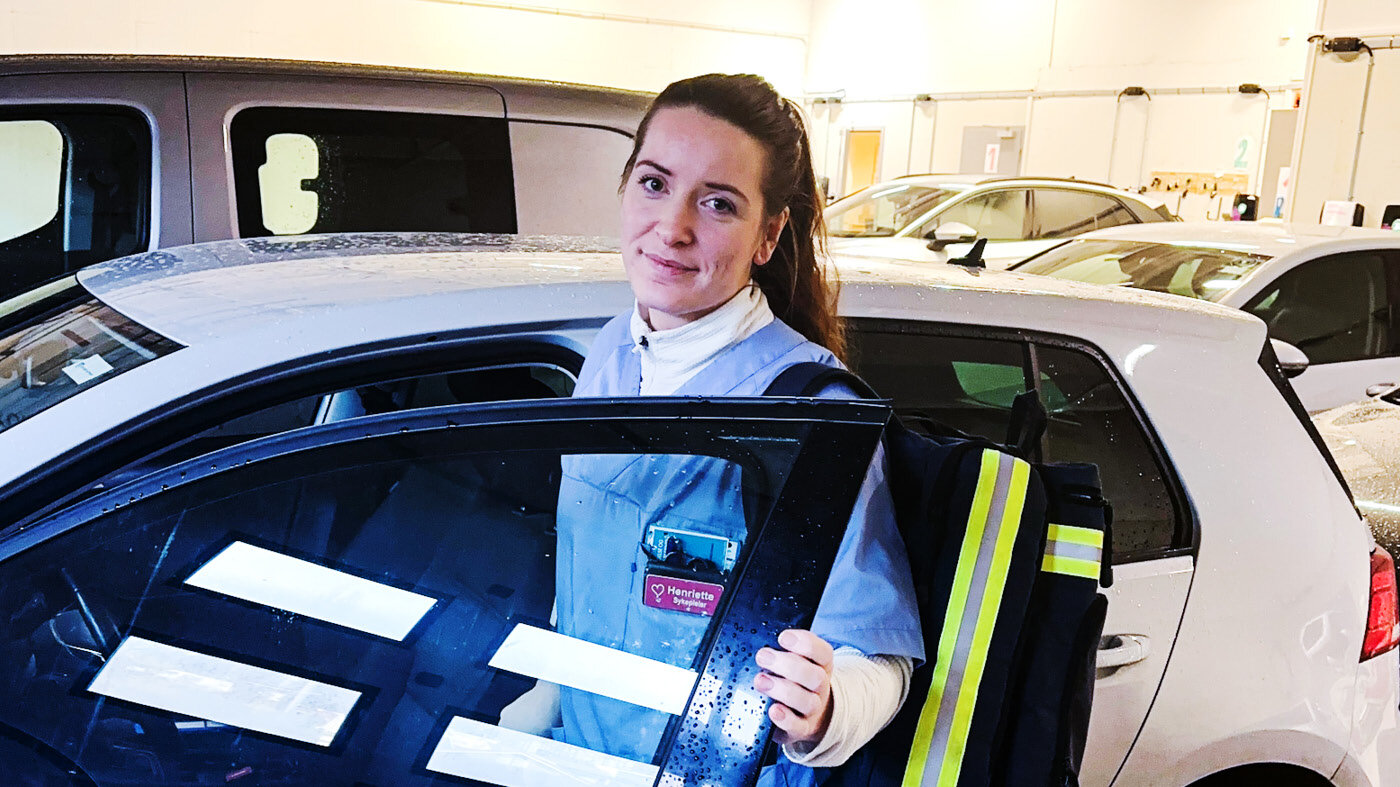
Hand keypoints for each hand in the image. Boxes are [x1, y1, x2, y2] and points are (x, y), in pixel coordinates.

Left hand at [753, 628, 833, 745]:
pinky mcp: (801, 729)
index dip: (805, 643)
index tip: (782, 637)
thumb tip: (756, 639)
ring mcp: (812, 710)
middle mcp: (820, 687)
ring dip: (782, 690)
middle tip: (762, 656)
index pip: (823, 652)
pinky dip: (785, 718)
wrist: (805, 715)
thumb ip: (781, 651)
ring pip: (807, 701)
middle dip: (788, 665)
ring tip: (760, 680)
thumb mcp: (792, 661)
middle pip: (815, 676)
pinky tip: (772, 709)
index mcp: (820, 665)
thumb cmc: (791, 680)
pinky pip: (798, 726)